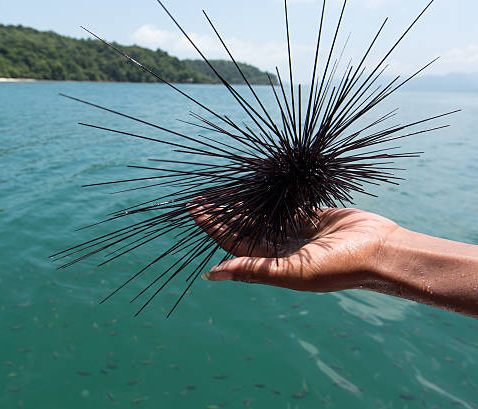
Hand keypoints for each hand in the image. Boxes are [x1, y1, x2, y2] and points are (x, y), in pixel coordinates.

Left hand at [191, 206, 399, 291]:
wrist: (381, 251)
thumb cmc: (338, 267)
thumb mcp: (292, 271)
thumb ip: (252, 270)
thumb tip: (211, 273)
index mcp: (271, 263)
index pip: (232, 242)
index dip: (212, 226)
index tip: (195, 209)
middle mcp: (279, 248)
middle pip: (242, 227)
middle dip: (222, 212)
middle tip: (201, 196)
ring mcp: (295, 232)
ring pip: (260, 214)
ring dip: (241, 202)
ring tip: (222, 188)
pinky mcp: (311, 216)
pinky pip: (282, 203)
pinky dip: (267, 194)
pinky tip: (252, 183)